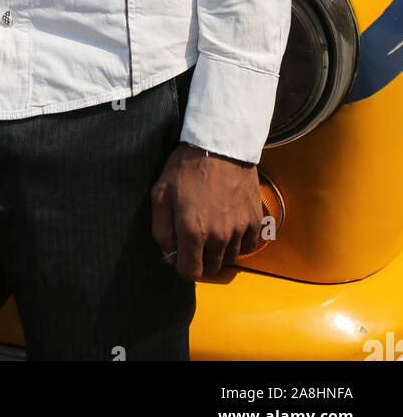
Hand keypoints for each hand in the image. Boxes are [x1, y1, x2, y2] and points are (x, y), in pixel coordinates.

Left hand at [151, 142, 262, 280]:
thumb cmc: (186, 167)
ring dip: (219, 251)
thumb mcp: (161, 194)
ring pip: (229, 258)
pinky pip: (248, 246)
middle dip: (201, 260)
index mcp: (193, 232)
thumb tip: (168, 254)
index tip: (180, 254)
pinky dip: (239, 242)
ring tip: (212, 228)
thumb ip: (161, 230)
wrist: (219, 143)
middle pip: (211, 268)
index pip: (190, 272)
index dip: (182, 267)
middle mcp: (219, 236)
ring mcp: (239, 229)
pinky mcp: (254, 220)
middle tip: (195, 240)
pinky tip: (229, 225)